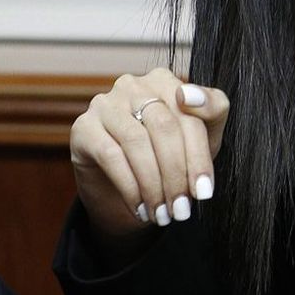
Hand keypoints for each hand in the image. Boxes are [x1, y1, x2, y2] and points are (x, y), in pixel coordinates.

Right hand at [69, 68, 229, 263]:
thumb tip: (190, 96)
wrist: (124, 187)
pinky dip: (129, 187)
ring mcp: (104, 104)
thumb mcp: (201, 138)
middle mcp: (132, 85)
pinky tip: (140, 207)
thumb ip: (212, 110)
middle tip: (182, 209)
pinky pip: (110, 156)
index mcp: (164, 81)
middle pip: (164, 127)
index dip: (199, 156)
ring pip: (136, 142)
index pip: (191, 113)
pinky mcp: (82, 127)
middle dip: (176, 174)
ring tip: (163, 213)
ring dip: (153, 185)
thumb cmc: (167, 157)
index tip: (204, 192)